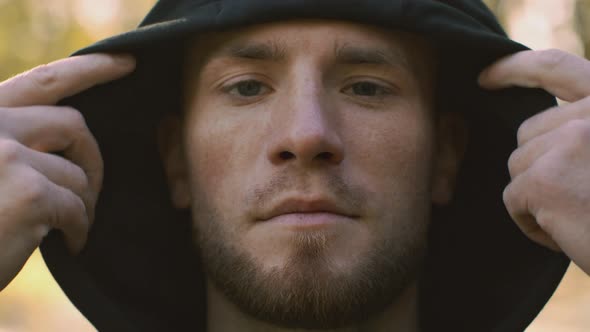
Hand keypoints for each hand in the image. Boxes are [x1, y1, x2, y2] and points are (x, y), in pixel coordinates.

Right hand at [0, 54, 134, 289]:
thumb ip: (12, 143)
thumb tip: (68, 143)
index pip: (42, 81)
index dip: (89, 70)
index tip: (125, 63)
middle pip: (73, 125)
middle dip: (92, 158)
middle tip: (92, 188)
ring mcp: (7, 157)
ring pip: (77, 174)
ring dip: (84, 203)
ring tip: (72, 226)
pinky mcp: (29, 194)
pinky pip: (78, 208)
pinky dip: (81, 229)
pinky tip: (70, 244)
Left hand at [479, 49, 589, 273]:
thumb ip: (584, 127)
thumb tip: (535, 129)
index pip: (556, 67)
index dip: (514, 68)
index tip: (484, 76)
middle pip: (529, 133)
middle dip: (542, 167)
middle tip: (584, 197)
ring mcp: (571, 140)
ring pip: (518, 165)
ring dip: (541, 196)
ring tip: (585, 215)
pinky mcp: (546, 177)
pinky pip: (513, 198)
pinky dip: (533, 223)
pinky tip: (572, 233)